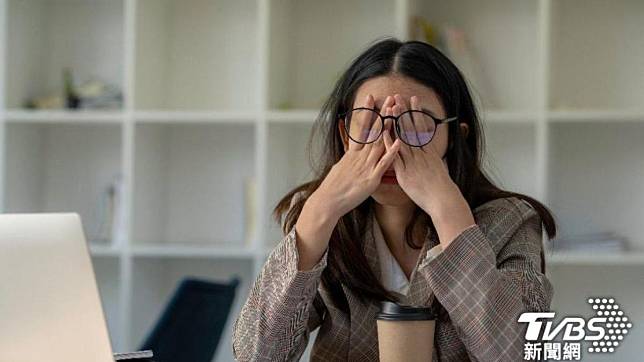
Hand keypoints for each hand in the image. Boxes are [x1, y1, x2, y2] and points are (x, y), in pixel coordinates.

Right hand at [314, 94, 400, 219]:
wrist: (328, 201)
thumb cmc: (333, 188)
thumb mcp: (340, 168)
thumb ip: (349, 159)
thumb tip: (350, 153)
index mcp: (352, 153)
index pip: (361, 128)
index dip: (367, 112)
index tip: (371, 97)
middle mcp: (359, 156)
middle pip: (373, 131)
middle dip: (382, 114)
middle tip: (389, 98)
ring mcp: (366, 166)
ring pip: (379, 143)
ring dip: (389, 127)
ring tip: (396, 112)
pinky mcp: (371, 179)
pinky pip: (383, 164)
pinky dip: (391, 153)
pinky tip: (399, 142)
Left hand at [381, 94, 454, 214]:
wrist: (442, 200)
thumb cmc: (441, 187)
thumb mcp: (439, 167)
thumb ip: (432, 157)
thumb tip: (430, 151)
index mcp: (429, 151)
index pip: (421, 127)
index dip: (416, 113)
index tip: (413, 99)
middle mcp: (420, 154)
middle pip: (411, 129)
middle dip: (404, 112)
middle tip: (398, 96)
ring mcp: (412, 162)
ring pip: (403, 139)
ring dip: (396, 123)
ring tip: (391, 108)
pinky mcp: (404, 173)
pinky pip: (395, 157)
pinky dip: (390, 145)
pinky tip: (384, 133)